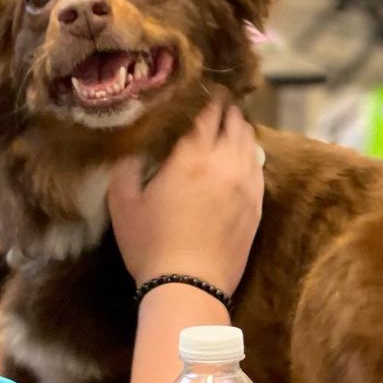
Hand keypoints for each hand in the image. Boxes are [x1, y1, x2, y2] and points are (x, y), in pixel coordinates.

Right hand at [107, 101, 263, 296]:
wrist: (189, 286)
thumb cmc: (150, 245)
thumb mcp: (123, 205)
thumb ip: (126, 171)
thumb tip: (133, 154)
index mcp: (191, 157)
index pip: (206, 117)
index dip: (207, 104)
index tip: (205, 95)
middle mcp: (224, 164)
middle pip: (235, 126)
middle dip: (228, 113)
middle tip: (222, 107)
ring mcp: (245, 186)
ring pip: (251, 146)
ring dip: (243, 133)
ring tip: (235, 128)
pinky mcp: (256, 207)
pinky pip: (259, 171)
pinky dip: (252, 158)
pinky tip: (246, 159)